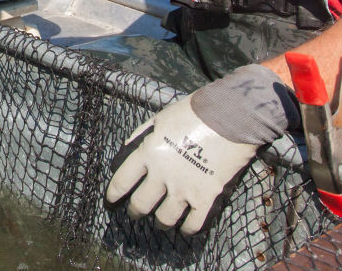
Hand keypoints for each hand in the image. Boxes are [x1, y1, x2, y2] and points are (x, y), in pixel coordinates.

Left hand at [105, 65, 297, 234]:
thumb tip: (127, 151)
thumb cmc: (194, 112)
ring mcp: (184, 189)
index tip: (111, 202)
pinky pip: (193, 224)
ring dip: (160, 222)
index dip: (113, 195)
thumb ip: (141, 136)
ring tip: (160, 221)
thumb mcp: (159, 118)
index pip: (122, 181)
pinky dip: (187, 229)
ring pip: (164, 219)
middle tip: (135, 213)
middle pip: (141, 204)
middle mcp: (162, 175)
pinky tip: (184, 227)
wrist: (230, 117)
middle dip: (135, 212)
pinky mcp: (206, 198)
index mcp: (148, 153)